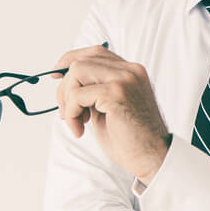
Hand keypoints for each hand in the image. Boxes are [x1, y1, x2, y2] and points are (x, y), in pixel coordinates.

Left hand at [53, 44, 170, 181]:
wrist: (153, 157)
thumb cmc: (132, 139)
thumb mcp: (110, 107)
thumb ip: (95, 90)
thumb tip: (66, 83)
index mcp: (131, 72)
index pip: (95, 52)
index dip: (70, 60)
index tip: (56, 74)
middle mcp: (130, 70)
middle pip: (81, 61)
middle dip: (64, 87)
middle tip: (66, 113)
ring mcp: (124, 79)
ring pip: (77, 71)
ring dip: (67, 99)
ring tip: (75, 121)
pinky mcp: (116, 93)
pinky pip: (78, 95)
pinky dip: (72, 113)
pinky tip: (80, 129)